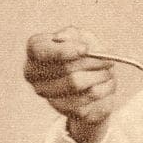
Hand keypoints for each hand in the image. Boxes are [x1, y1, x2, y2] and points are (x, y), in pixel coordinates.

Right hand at [24, 27, 116, 142]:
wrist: (95, 85)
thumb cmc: (85, 56)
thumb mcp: (81, 38)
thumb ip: (72, 34)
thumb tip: (62, 38)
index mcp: (35, 51)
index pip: (40, 50)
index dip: (64, 50)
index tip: (86, 49)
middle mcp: (34, 73)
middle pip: (64, 67)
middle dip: (91, 62)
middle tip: (108, 60)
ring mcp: (47, 93)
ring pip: (77, 83)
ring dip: (99, 75)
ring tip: (108, 71)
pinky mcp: (63, 108)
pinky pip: (87, 96)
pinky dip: (102, 88)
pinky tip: (105, 84)